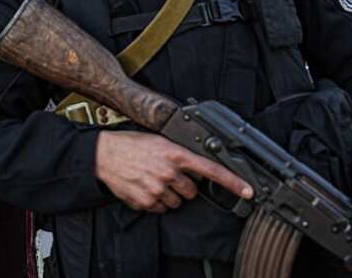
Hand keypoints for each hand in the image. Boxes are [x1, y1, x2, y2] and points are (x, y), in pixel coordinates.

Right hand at [94, 131, 251, 213]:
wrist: (103, 155)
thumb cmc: (130, 145)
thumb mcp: (158, 141)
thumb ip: (178, 153)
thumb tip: (193, 165)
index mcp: (175, 154)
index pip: (211, 170)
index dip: (232, 182)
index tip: (247, 191)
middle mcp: (169, 172)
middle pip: (191, 192)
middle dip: (183, 186)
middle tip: (167, 175)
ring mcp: (157, 189)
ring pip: (177, 202)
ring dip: (169, 195)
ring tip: (153, 180)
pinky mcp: (146, 201)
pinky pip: (160, 209)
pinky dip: (155, 202)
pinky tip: (144, 187)